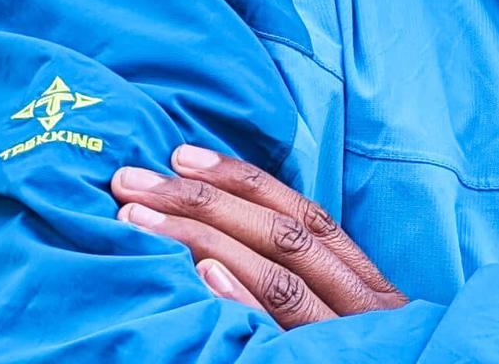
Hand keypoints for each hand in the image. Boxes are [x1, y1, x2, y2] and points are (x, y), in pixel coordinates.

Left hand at [111, 145, 407, 327]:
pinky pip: (284, 331)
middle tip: (134, 181)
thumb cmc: (364, 362)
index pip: (302, 213)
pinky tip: (203, 274)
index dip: (242, 179)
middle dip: (203, 200)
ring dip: (204, 238)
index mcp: (363, 281)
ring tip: (140, 220)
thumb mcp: (346, 322)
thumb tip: (227, 241)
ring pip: (277, 276)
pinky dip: (244, 299)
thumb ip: (307, 282)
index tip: (182, 155)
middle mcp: (361, 301)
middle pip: (282, 235)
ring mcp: (345, 337)